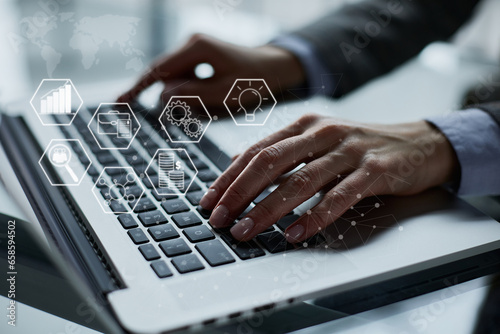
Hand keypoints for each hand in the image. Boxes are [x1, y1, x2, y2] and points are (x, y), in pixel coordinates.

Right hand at [117, 34, 304, 111]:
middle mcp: (192, 43)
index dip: (138, 88)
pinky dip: (188, 91)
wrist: (274, 67)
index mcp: (197, 48)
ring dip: (182, 95)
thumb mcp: (224, 93)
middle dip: (167, 96)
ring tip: (208, 105)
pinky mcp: (199, 56)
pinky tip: (203, 99)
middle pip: (164, 74)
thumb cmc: (254, 80)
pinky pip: (185, 76)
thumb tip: (161, 96)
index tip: (120, 104)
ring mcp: (195, 48)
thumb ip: (192, 95)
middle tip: (178, 117)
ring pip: (174, 77)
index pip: (159, 70)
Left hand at [199, 114, 458, 242]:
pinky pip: (339, 196)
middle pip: (270, 162)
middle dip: (240, 193)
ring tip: (247, 230)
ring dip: (268, 209)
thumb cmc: (361, 146)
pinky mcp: (374, 169)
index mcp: (305, 125)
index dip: (229, 176)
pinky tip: (296, 234)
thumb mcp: (318, 141)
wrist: (419, 143)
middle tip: (221, 218)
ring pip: (300, 180)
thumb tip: (238, 160)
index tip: (210, 201)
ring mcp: (349, 149)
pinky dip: (314, 216)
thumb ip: (281, 150)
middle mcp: (323, 132)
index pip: (257, 150)